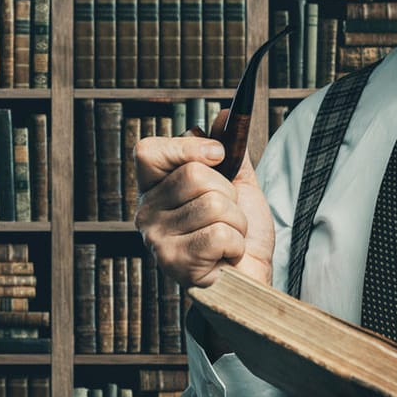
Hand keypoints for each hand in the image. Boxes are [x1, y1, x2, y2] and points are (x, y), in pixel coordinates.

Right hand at [133, 135, 275, 289]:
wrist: (250, 281)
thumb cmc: (239, 235)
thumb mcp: (236, 184)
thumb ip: (228, 150)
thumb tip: (222, 115)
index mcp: (154, 189)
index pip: (149, 151)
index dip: (186, 146)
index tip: (218, 155)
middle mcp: (146, 213)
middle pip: (194, 175)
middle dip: (229, 194)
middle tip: (228, 215)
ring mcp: (156, 240)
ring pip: (213, 205)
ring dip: (237, 221)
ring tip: (229, 238)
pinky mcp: (175, 264)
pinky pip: (219, 233)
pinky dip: (236, 243)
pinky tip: (227, 256)